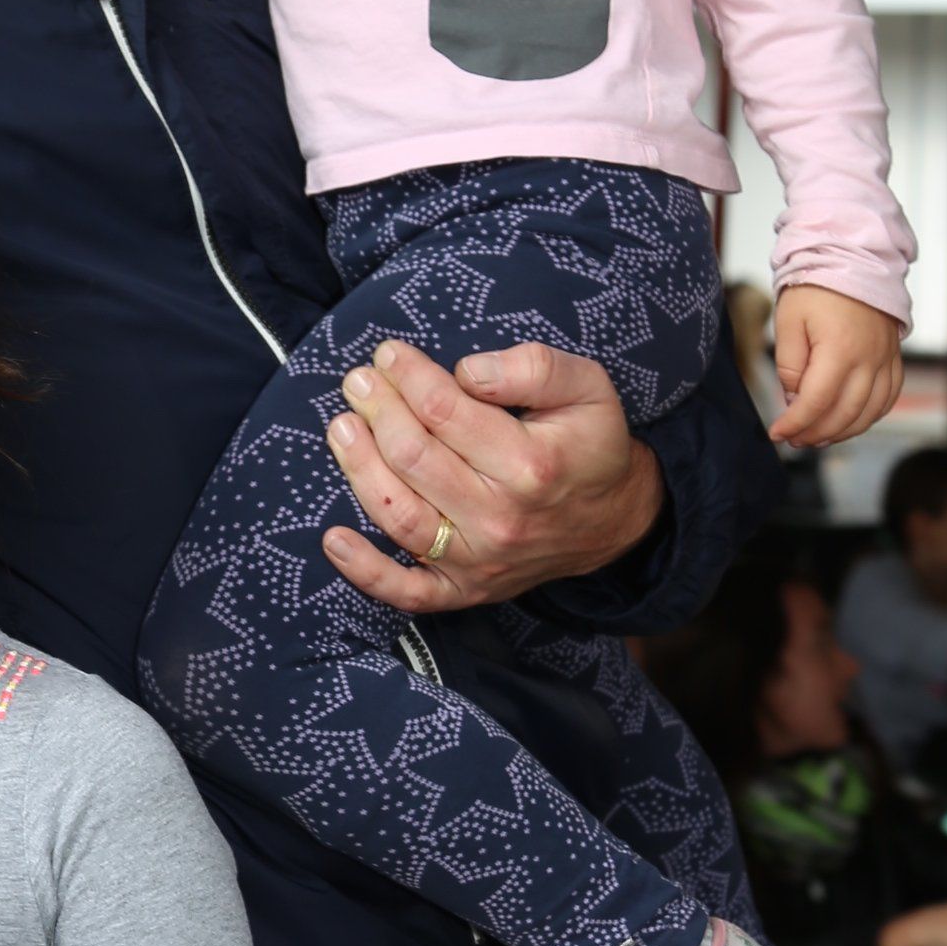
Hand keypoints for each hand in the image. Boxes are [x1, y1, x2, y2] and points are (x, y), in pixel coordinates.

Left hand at [322, 338, 661, 612]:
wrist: (613, 521)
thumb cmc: (590, 444)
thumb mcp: (588, 387)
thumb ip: (534, 367)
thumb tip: (467, 370)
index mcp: (531, 464)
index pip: (444, 412)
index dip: (407, 376)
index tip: (388, 354)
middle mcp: (500, 518)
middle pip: (413, 458)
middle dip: (377, 411)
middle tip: (358, 381)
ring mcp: (479, 560)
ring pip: (398, 515)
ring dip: (358, 468)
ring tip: (341, 427)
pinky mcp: (465, 590)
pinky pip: (407, 591)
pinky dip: (365, 571)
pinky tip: (333, 539)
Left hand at [769, 286, 905, 448]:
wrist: (853, 259)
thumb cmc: (817, 286)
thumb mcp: (789, 322)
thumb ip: (790, 365)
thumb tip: (794, 399)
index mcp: (839, 349)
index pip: (816, 402)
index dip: (795, 423)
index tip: (778, 432)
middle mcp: (868, 359)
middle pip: (844, 414)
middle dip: (816, 433)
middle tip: (794, 439)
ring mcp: (885, 359)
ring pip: (869, 413)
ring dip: (843, 432)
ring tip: (817, 436)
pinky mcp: (894, 357)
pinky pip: (888, 398)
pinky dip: (870, 417)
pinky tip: (850, 421)